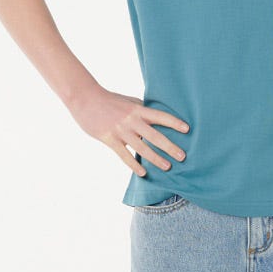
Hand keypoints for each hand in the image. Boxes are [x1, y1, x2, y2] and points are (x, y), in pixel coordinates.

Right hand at [67, 87, 188, 177]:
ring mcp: (120, 130)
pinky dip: (134, 165)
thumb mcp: (128, 101)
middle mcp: (131, 120)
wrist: (85, 98)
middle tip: (183, 157)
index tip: (187, 130)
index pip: (160, 116)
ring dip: (156, 159)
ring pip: (142, 148)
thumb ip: (141, 110)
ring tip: (167, 167)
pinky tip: (143, 173)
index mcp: (138, 109)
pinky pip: (124, 155)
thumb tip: (157, 119)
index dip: (174, 122)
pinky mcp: (109, 139)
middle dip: (170, 147)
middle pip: (155, 136)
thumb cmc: (109, 100)